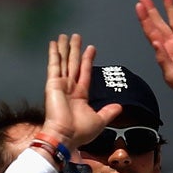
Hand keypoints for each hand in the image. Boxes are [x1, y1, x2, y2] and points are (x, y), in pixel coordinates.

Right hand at [42, 33, 119, 149]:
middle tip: (76, 37)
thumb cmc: (80, 132)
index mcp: (80, 96)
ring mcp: (60, 85)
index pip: (85, 73)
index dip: (87, 60)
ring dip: (65, 48)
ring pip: (64, 62)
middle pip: (73, 64)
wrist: (65, 136)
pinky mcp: (52, 84)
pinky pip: (54, 65)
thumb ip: (108, 112)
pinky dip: (53, 54)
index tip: (90, 49)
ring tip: (66, 35)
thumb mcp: (100, 121)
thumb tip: (119, 107)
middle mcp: (69, 89)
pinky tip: (54, 44)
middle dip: (75, 50)